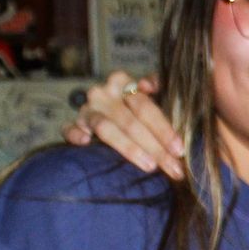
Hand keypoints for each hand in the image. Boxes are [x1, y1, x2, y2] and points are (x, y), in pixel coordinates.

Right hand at [62, 70, 185, 178]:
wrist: (108, 115)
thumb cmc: (134, 109)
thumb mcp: (147, 96)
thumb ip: (156, 88)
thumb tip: (153, 84)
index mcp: (122, 82)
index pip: (144, 106)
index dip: (164, 129)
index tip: (179, 149)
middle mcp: (102, 94)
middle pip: (130, 121)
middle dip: (155, 147)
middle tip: (172, 167)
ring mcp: (86, 110)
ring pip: (106, 128)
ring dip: (129, 148)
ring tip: (149, 166)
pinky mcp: (73, 125)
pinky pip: (69, 129)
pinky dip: (75, 134)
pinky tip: (86, 142)